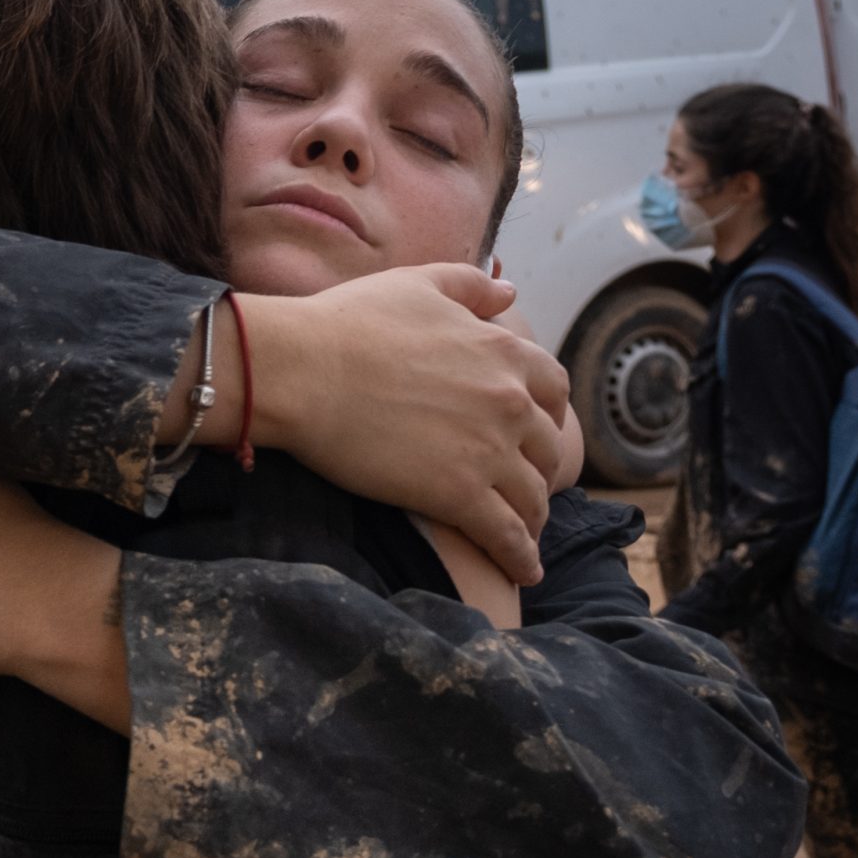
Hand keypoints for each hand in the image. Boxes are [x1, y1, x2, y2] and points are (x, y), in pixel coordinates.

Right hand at [247, 264, 568, 585]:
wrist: (305, 371)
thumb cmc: (349, 322)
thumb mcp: (417, 283)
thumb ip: (470, 286)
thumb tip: (509, 289)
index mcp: (503, 351)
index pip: (553, 389)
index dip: (549, 413)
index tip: (537, 430)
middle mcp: (510, 401)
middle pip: (548, 448)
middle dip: (540, 469)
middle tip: (525, 487)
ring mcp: (489, 452)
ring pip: (533, 497)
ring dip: (534, 518)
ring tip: (525, 535)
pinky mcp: (460, 496)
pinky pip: (509, 537)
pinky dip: (522, 559)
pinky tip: (524, 574)